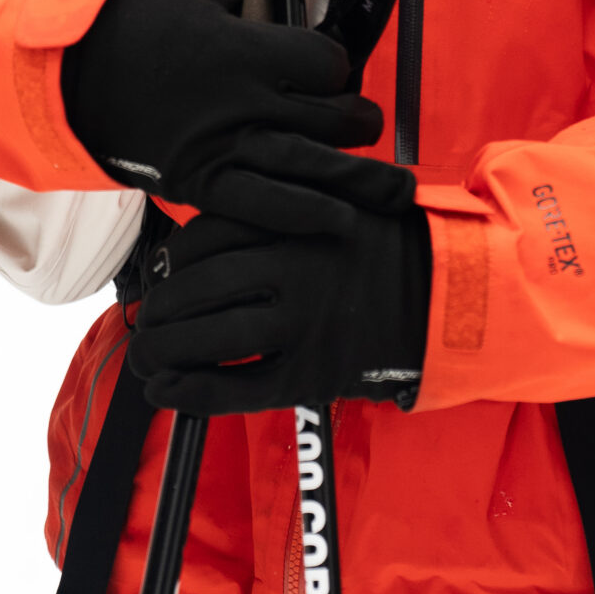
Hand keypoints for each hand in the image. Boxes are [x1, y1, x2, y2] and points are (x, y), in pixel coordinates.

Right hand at [60, 0, 388, 206]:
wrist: (69, 70)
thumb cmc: (128, 22)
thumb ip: (242, 6)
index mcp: (243, 49)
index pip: (327, 64)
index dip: (337, 67)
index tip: (332, 70)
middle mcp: (242, 101)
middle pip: (332, 117)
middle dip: (358, 120)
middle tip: (362, 123)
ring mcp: (222, 146)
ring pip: (312, 168)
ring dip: (359, 178)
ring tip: (391, 189)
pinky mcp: (199, 182)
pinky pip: (264, 206)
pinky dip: (306, 216)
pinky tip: (339, 221)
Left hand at [128, 197, 429, 414]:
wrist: (449, 296)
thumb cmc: (385, 248)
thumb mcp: (334, 200)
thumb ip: (276, 209)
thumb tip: (203, 239)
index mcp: (293, 219)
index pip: (207, 235)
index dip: (175, 260)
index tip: (164, 273)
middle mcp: (293, 266)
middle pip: (200, 285)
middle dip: (162, 308)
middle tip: (145, 320)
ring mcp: (303, 322)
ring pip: (212, 335)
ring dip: (166, 349)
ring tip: (147, 356)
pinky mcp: (314, 373)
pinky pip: (240, 386)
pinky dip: (195, 392)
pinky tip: (167, 393)